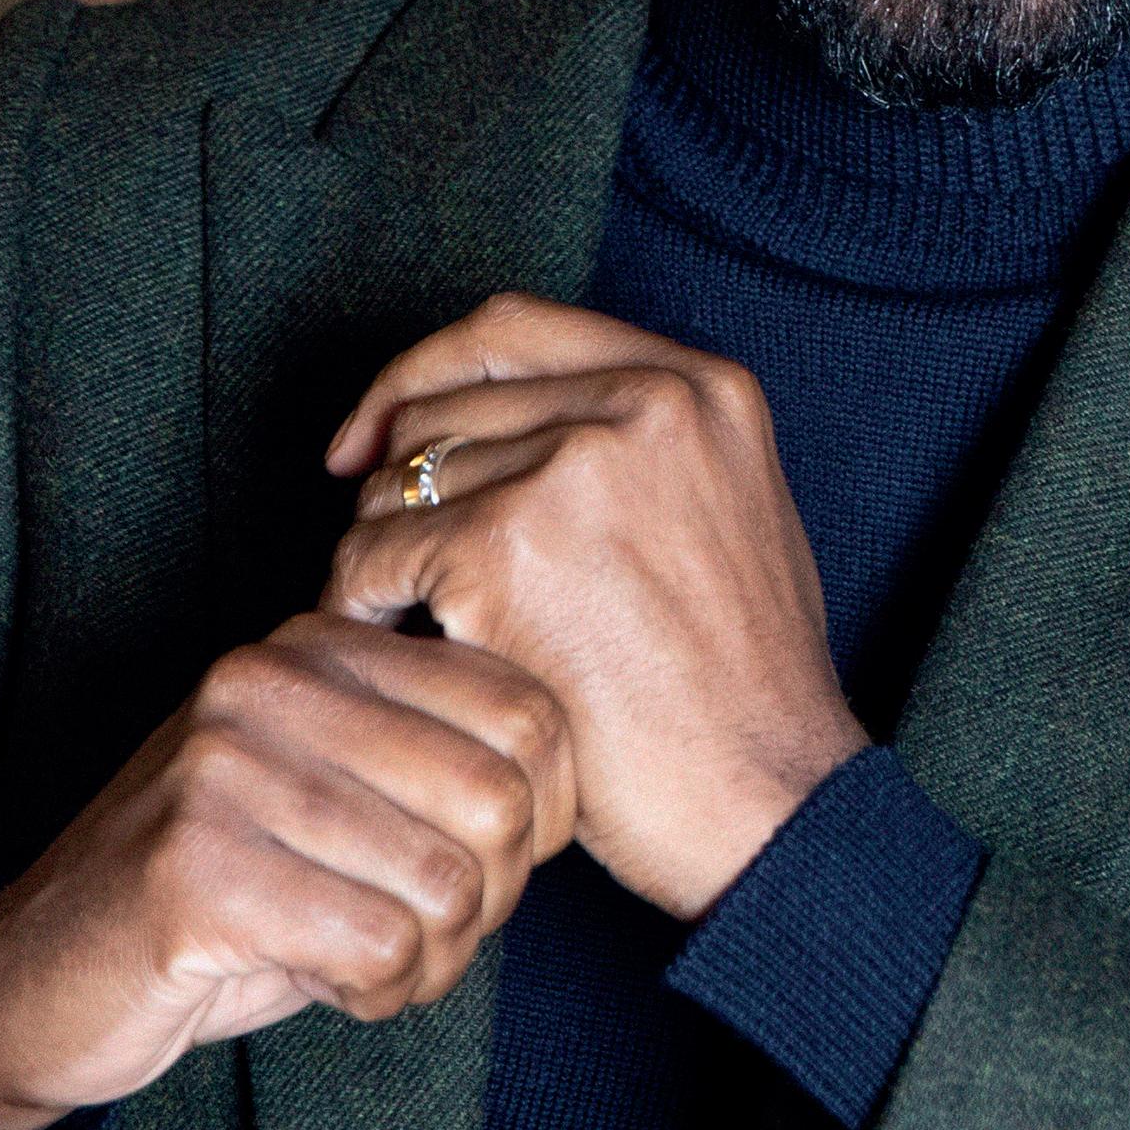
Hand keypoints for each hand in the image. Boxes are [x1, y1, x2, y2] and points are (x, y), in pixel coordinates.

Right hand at [0, 614, 573, 1129]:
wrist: (30, 973)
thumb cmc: (215, 890)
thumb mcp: (327, 793)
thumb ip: (430, 760)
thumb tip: (566, 790)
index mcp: (316, 647)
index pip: (526, 709)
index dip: (545, 815)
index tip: (490, 868)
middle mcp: (269, 683)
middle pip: (500, 800)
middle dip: (491, 898)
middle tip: (428, 934)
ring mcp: (224, 770)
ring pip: (447, 883)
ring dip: (433, 958)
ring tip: (373, 965)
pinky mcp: (195, 871)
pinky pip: (379, 947)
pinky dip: (379, 994)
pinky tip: (327, 985)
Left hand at [324, 295, 867, 921]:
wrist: (767, 800)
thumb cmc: (747, 696)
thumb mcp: (732, 519)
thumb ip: (646, 451)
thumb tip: (518, 434)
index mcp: (702, 386)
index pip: (512, 329)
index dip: (421, 374)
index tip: (374, 436)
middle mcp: (644, 404)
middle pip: (443, 405)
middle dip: (395, 484)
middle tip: (389, 560)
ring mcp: (577, 468)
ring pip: (400, 481)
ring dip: (381, 553)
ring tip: (399, 620)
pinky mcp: (509, 546)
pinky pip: (377, 556)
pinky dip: (361, 605)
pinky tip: (386, 651)